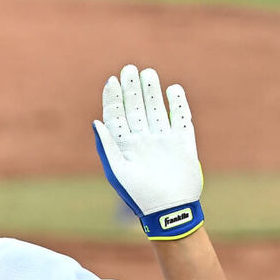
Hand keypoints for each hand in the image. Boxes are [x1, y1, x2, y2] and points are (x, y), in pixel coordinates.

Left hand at [94, 65, 203, 238]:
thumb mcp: (118, 171)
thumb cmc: (139, 196)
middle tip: (129, 69)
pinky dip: (177, 102)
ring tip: (147, 73)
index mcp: (125, 147)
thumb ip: (107, 146)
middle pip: (136, 108)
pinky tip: (172, 89)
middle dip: (132, 89)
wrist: (170, 210)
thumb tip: (96, 121)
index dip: (113, 99)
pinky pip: (180, 116)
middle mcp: (143, 140)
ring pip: (156, 108)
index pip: (117, 116)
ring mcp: (163, 139)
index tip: (112, 81)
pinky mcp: (183, 141)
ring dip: (152, 91)